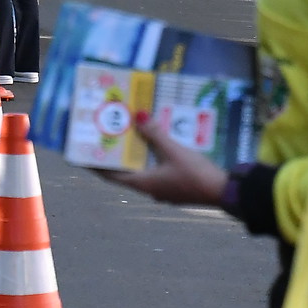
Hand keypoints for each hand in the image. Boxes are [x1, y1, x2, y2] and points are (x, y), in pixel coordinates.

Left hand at [99, 111, 225, 204]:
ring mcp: (164, 191)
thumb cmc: (195, 173)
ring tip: (131, 137)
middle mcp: (150, 190)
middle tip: (109, 138)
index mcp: (143, 183)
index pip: (111, 175)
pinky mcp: (176, 187)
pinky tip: (156, 146)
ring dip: (136, 156)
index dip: (96, 166)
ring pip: (143, 171)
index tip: (83, 156)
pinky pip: (158, 172)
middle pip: (126, 171)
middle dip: (117, 156)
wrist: (224, 192)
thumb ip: (154, 133)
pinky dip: (152, 159)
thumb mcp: (173, 150)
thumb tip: (137, 115)